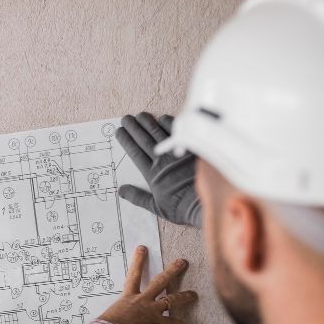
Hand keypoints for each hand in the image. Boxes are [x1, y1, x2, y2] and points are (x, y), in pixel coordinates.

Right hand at [98, 246, 195, 323]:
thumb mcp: (111, 314)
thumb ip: (117, 313)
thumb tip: (115, 318)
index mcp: (129, 296)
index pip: (134, 274)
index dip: (138, 260)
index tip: (142, 249)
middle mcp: (143, 300)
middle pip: (160, 282)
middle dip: (172, 271)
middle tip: (181, 262)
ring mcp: (152, 311)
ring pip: (171, 300)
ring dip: (183, 296)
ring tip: (192, 294)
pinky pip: (171, 322)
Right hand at [116, 113, 201, 227]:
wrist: (204, 204)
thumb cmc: (180, 208)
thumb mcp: (156, 207)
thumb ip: (137, 197)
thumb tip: (121, 191)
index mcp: (152, 175)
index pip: (134, 153)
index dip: (126, 141)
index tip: (119, 132)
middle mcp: (162, 161)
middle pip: (144, 140)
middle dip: (133, 128)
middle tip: (126, 118)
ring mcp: (176, 154)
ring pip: (158, 133)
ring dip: (148, 123)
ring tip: (140, 115)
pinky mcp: (191, 149)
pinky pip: (177, 133)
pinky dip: (169, 124)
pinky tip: (162, 118)